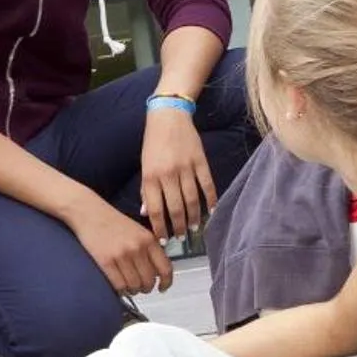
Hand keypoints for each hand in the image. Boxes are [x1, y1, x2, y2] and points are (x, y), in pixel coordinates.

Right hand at [67, 197, 173, 296]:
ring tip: (128, 286)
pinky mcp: (106, 261)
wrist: (89, 213)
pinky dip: (120, 290)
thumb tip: (156, 271)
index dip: (166, 283)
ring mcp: (122, 255)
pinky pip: (119, 285)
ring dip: (132, 290)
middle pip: (149, 281)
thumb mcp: (138, 231)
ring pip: (135, 286)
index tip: (162, 288)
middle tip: (141, 287)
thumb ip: (149, 249)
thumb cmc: (112, 222)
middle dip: (146, 288)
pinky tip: (119, 286)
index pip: (165, 268)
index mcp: (148, 240)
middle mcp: (138, 248)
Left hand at [139, 107, 217, 240]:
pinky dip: (211, 199)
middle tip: (181, 238)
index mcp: (150, 177)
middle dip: (178, 227)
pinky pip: (207, 185)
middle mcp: (168, 174)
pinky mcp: (200, 161)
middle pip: (175, 208)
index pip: (155, 210)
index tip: (163, 240)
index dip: (160, 228)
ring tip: (195, 229)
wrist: (168, 116)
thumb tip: (146, 213)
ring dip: (194, 217)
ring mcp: (186, 168)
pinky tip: (212, 211)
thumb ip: (145, 190)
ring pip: (192, 199)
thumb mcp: (144, 166)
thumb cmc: (153, 143)